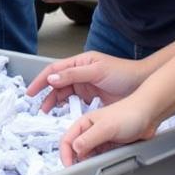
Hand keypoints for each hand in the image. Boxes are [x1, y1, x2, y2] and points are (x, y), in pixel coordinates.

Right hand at [27, 51, 147, 110]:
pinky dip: (67, 107)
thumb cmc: (124, 73)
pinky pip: (75, 102)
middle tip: (38, 105)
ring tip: (48, 111)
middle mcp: (81, 73)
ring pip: (64, 93)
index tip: (32, 91)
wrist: (143, 85)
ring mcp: (86, 85)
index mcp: (80, 62)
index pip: (55, 70)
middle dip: (46, 93)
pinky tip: (64, 112)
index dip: (41, 80)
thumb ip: (73, 74)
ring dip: (55, 101)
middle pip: (57, 83)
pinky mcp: (92, 97)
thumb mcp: (97, 71)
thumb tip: (52, 78)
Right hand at [60, 93, 159, 165]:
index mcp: (84, 123)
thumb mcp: (106, 127)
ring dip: (89, 161)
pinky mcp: (110, 145)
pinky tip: (105, 163)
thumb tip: (75, 149)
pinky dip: (100, 161)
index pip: (66, 140)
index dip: (65, 154)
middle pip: (76, 149)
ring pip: (88, 154)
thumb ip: (89, 138)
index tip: (69, 167)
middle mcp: (90, 131)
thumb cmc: (130, 113)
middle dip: (76, 160)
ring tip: (94, 166)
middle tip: (81, 170)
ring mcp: (100, 138)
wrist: (149, 115)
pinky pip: (100, 156)